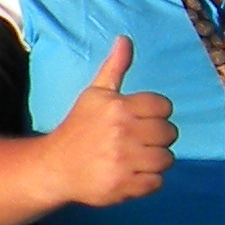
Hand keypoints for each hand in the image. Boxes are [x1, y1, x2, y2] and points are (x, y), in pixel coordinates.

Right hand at [46, 36, 173, 207]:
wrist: (55, 166)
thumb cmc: (79, 127)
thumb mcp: (95, 94)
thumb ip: (114, 67)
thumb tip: (125, 39)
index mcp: (119, 107)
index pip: (164, 107)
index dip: (155, 114)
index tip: (140, 120)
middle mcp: (123, 132)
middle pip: (169, 133)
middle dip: (157, 138)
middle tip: (138, 141)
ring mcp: (124, 161)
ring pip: (166, 159)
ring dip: (155, 160)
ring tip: (135, 158)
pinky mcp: (124, 186)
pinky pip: (157, 182)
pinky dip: (148, 181)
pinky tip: (130, 174)